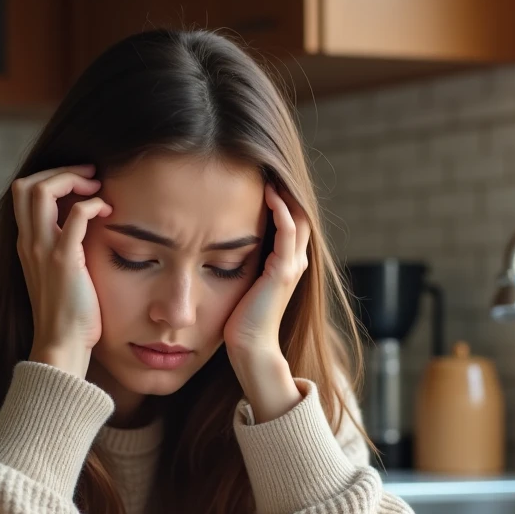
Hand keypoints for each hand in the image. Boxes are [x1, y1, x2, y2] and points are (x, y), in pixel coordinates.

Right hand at [11, 164, 111, 377]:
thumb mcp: (58, 276)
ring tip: (96, 186)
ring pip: (42, 190)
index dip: (49, 178)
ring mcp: (42, 250)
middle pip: (26, 184)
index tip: (79, 184)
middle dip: (59, 172)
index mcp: (26, 245)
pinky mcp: (63, 260)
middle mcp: (29, 243)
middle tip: (89, 177)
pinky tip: (107, 211)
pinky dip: (92, 203)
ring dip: (72, 179)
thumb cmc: (69, 316)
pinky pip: (75, 215)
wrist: (62, 346)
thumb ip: (62, 250)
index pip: (22, 193)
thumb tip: (82, 230)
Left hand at [224, 185, 307, 421]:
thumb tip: (215, 246)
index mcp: (286, 264)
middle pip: (299, 213)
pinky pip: (287, 231)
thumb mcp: (239, 284)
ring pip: (298, 217)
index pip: (290, 221)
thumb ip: (238, 264)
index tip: (260, 176)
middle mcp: (295, 262)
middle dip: (285, 189)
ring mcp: (292, 266)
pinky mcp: (283, 272)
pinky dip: (280, 210)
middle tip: (266, 164)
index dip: (280, 198)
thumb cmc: (238, 321)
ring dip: (285, 192)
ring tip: (268, 171)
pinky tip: (268, 194)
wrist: (249, 349)